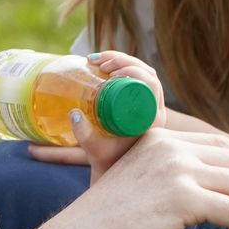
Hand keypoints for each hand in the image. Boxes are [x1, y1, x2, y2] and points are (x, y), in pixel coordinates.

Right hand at [71, 51, 167, 183]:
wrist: (111, 168)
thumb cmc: (107, 161)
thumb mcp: (95, 149)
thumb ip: (84, 135)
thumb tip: (73, 113)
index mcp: (153, 119)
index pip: (152, 84)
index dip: (133, 70)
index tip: (108, 71)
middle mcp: (154, 109)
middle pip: (146, 73)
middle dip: (123, 61)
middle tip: (99, 63)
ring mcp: (147, 104)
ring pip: (141, 72)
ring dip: (121, 60)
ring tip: (95, 61)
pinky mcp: (137, 102)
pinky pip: (135, 78)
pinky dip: (121, 66)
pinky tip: (102, 63)